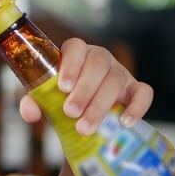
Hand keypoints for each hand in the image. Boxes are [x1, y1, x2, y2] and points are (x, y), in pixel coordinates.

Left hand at [19, 38, 152, 134]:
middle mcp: (100, 59)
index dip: (70, 65)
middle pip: (97, 64)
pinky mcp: (136, 90)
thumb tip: (30, 113)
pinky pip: (144, 92)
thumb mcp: (47, 101)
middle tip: (70, 112)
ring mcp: (120, 73)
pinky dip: (137, 107)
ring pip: (115, 80)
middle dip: (84, 90)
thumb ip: (34, 103)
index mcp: (77, 55)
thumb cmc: (64, 102)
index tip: (62, 87)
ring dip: (100, 105)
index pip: (76, 47)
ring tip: (84, 127)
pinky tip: (124, 123)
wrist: (84, 117)